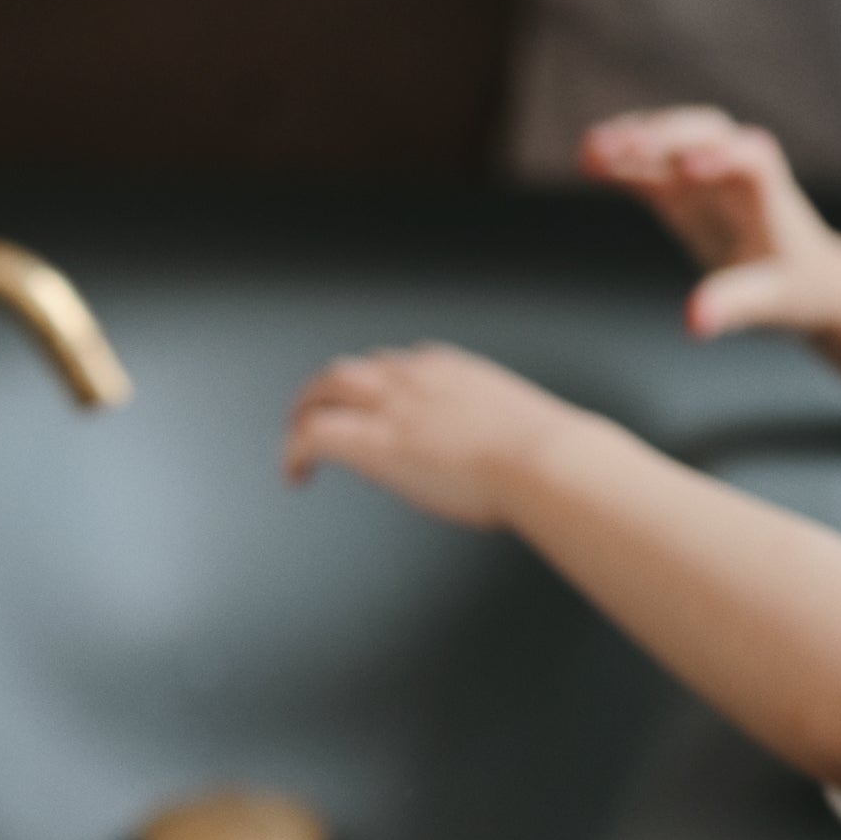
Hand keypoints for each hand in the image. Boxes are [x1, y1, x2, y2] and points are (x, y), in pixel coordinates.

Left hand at [283, 343, 577, 527]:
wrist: (544, 461)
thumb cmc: (544, 455)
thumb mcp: (514, 424)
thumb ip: (491, 428)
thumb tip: (495, 453)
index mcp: (447, 370)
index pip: (395, 365)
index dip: (375, 387)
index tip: (374, 410)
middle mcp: (412, 378)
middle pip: (349, 369)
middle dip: (325, 392)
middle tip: (312, 416)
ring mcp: (390, 406)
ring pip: (324, 389)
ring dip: (303, 413)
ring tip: (296, 441)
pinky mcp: (373, 442)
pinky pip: (315, 435)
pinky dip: (296, 452)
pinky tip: (296, 474)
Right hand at [579, 108, 840, 338]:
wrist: (802, 275)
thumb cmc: (792, 289)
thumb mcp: (768, 305)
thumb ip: (731, 307)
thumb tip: (692, 321)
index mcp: (769, 198)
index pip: (754, 162)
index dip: (726, 158)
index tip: (690, 169)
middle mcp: (739, 173)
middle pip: (707, 133)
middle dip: (666, 137)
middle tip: (622, 149)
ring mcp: (708, 175)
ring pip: (674, 138)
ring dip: (635, 139)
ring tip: (590, 151)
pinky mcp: (683, 187)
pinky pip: (652, 164)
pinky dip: (623, 159)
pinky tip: (587, 159)